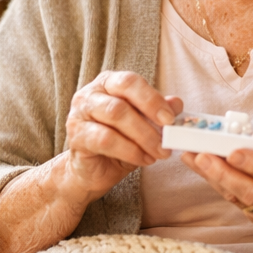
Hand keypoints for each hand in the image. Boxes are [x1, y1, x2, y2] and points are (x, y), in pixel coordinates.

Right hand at [63, 70, 180, 202]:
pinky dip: (130, 151)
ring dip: (143, 137)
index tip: (170, 119)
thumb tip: (176, 103)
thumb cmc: (120, 141)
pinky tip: (144, 160)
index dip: (152, 99)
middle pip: (122, 100)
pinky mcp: (76, 137)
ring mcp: (79, 114)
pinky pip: (106, 140)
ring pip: (115, 117)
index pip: (130, 82)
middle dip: (149, 119)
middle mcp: (90, 94)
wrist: (93, 170)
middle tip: (167, 138)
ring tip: (159, 152)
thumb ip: (158, 112)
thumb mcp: (144, 124)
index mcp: (109, 83)